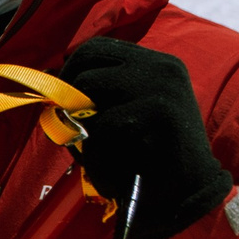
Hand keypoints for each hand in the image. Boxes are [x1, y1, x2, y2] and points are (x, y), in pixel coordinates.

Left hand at [61, 37, 234, 238]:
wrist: (191, 191)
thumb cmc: (152, 155)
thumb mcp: (126, 113)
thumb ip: (97, 94)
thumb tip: (47, 79)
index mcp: (157, 63)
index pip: (97, 47)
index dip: (70, 68)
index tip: (61, 95)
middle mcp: (161, 66)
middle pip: (87, 61)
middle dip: (65, 90)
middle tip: (64, 120)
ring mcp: (162, 85)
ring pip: (87, 87)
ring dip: (77, 121)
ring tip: (91, 148)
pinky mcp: (159, 111)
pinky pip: (101, 124)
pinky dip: (94, 149)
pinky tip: (110, 166)